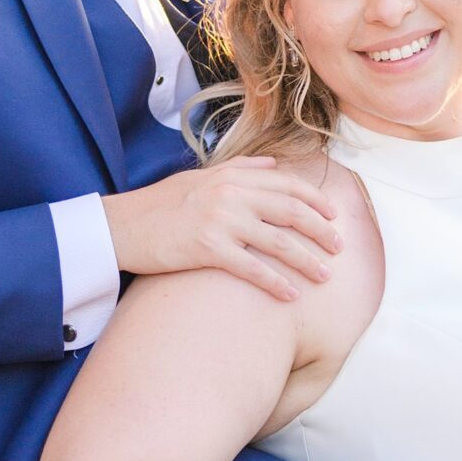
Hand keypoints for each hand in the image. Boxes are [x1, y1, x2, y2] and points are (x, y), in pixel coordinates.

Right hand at [104, 159, 341, 302]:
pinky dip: (275, 282)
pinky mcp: (207, 248)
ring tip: (325, 276)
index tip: (334, 215)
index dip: (315, 200)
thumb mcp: (200, 176)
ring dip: (306, 260)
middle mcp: (230, 194)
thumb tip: (274, 164)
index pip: (286, 184)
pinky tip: (291, 295)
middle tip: (340, 248)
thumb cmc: (160, 204)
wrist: (121, 226)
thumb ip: (240, 168)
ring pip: (278, 241)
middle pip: (291, 211)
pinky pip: (252, 268)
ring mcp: (220, 220)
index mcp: (231, 175)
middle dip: (321, 230)